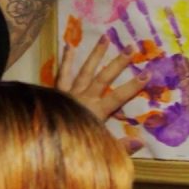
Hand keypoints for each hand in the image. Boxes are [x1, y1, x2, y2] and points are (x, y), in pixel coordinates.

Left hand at [55, 35, 147, 153]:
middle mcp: (83, 98)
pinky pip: (63, 74)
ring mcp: (69, 93)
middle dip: (119, 63)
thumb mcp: (98, 151)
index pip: (119, 97)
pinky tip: (70, 45)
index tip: (148, 73)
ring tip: (106, 37)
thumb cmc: (70, 150)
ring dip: (96, 54)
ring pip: (85, 70)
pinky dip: (66, 60)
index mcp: (95, 112)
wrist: (40, 144)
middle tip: (131, 47)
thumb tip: (141, 142)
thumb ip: (120, 147)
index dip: (134, 86)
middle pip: (104, 78)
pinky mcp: (56, 92)